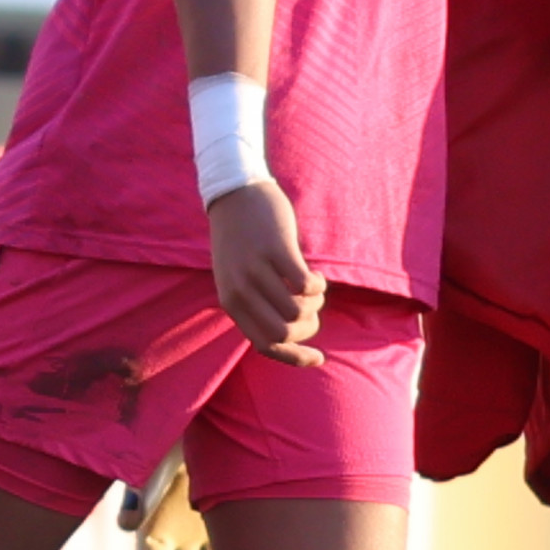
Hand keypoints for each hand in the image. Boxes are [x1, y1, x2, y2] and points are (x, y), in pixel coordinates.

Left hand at [208, 180, 323, 366]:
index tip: (319, 357)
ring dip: (315, 303)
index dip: (295, 357)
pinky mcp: (275, 250)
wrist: (233, 192)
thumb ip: (255, 306)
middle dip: (309, 327)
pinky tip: (315, 273)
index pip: (265, 346)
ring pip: (298, 312)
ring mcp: (255, 270)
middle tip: (312, 305)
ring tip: (312, 285)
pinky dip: (318, 285)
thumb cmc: (241, 239)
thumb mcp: (237, 278)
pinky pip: (306, 286)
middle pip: (284, 333)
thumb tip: (291, 338)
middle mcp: (239, 290)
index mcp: (230, 302)